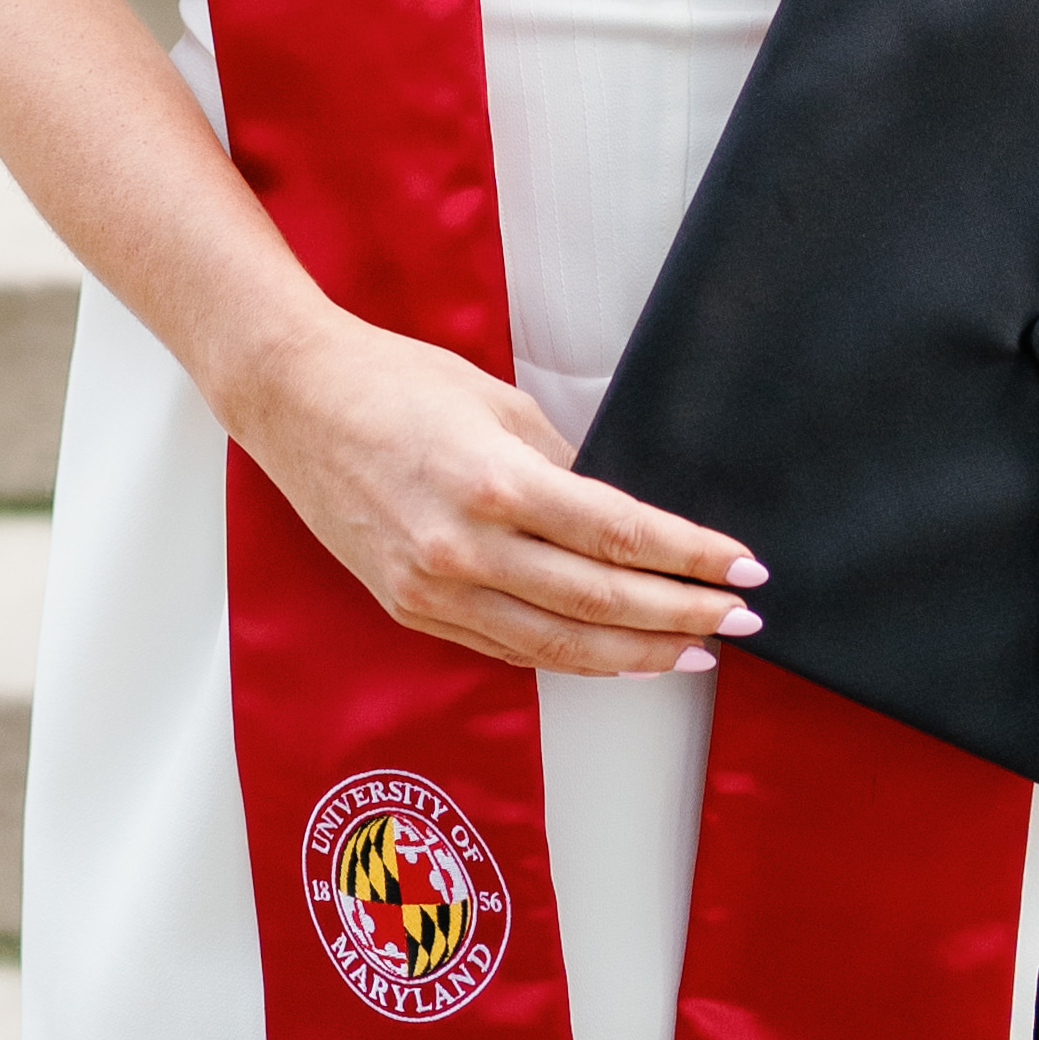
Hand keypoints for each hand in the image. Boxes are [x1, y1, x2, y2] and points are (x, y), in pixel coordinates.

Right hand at [237, 308, 765, 678]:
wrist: (295, 402)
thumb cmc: (396, 383)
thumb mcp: (498, 404)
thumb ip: (562, 465)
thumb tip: (623, 516)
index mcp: (497, 482)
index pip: (621, 537)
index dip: (691, 559)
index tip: (743, 570)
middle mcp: (466, 548)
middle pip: (600, 601)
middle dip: (682, 616)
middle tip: (741, 622)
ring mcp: (435, 588)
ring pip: (558, 644)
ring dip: (635, 654)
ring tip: (694, 653)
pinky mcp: (412, 609)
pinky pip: (507, 646)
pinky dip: (569, 656)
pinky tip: (613, 655)